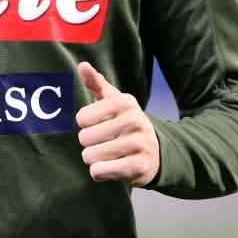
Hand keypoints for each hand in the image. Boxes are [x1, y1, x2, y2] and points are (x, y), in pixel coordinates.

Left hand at [75, 62, 159, 186]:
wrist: (154, 153)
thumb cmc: (125, 124)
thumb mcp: (113, 101)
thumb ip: (96, 83)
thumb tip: (82, 65)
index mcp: (125, 102)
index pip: (82, 117)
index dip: (86, 124)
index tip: (100, 124)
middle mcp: (134, 120)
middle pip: (85, 138)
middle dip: (90, 144)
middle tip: (106, 142)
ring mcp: (137, 144)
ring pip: (90, 156)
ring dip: (94, 159)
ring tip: (110, 154)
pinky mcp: (137, 167)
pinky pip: (99, 171)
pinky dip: (100, 172)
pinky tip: (113, 166)